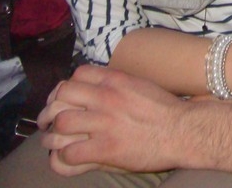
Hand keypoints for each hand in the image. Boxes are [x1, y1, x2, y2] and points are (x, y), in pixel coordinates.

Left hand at [38, 64, 188, 175]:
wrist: (182, 130)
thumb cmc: (164, 108)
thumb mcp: (139, 84)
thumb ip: (116, 83)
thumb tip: (98, 85)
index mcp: (115, 80)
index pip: (77, 75)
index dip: (66, 87)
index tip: (64, 99)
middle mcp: (106, 98)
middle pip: (62, 95)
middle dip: (50, 108)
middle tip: (48, 120)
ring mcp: (105, 123)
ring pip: (60, 123)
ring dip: (51, 134)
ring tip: (51, 140)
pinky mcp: (106, 149)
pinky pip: (69, 153)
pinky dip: (62, 157)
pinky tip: (67, 157)